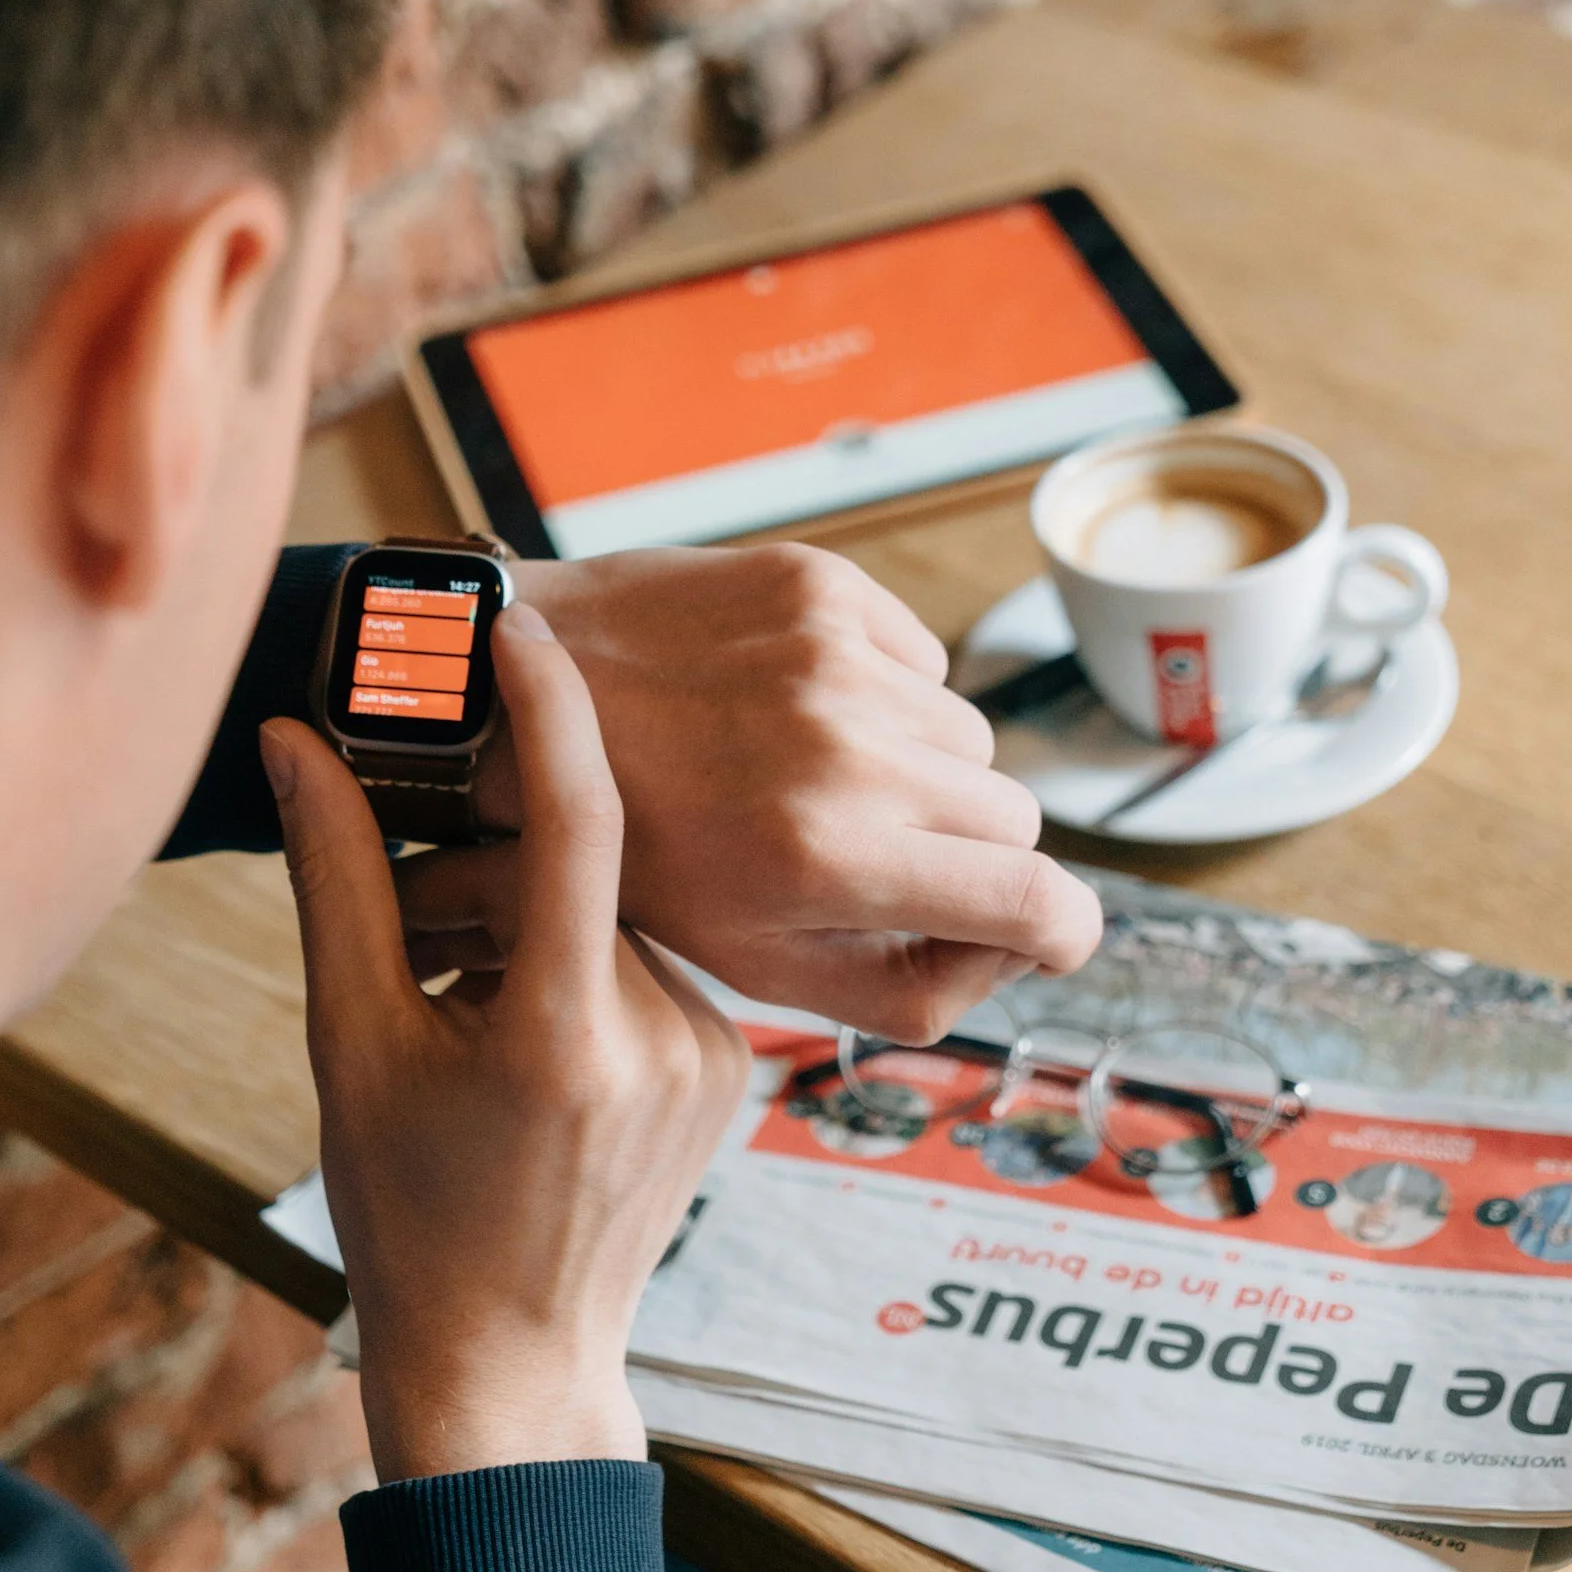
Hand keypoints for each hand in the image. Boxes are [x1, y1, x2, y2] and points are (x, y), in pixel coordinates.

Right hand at [260, 602, 748, 1481]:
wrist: (515, 1361)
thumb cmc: (414, 1215)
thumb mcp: (354, 1049)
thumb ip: (340, 885)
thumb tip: (297, 746)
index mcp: (566, 1036)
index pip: (576, 823)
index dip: (551, 710)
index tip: (519, 624)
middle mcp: (666, 1037)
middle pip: (578, 881)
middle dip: (495, 891)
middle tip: (423, 963)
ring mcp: (717, 1055)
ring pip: (618, 922)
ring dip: (545, 939)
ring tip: (482, 1038)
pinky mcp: (739, 1065)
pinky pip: (656, 967)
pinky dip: (592, 979)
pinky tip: (545, 1061)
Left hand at [397, 544, 1101, 1040]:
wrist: (510, 704)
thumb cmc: (634, 853)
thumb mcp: (756, 965)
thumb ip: (908, 986)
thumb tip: (1020, 945)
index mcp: (826, 859)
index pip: (1039, 902)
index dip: (1061, 932)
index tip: (1040, 934)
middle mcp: (845, 749)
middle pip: (1010, 818)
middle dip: (960, 850)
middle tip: (872, 854)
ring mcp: (835, 654)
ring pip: (966, 734)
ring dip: (916, 767)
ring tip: (811, 777)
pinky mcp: (820, 585)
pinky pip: (919, 658)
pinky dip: (881, 692)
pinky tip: (794, 710)